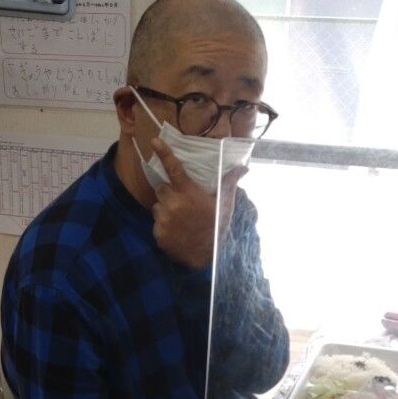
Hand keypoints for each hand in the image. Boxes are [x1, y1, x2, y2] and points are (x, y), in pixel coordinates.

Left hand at [150, 139, 238, 268]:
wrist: (206, 257)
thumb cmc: (216, 227)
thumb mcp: (224, 204)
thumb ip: (229, 183)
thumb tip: (243, 167)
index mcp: (188, 193)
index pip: (173, 168)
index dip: (164, 153)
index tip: (154, 140)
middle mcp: (173, 204)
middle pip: (161, 188)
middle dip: (168, 192)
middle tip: (181, 202)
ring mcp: (164, 219)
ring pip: (157, 206)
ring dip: (165, 209)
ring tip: (180, 219)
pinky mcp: (158, 233)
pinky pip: (156, 223)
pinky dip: (163, 225)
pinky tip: (176, 230)